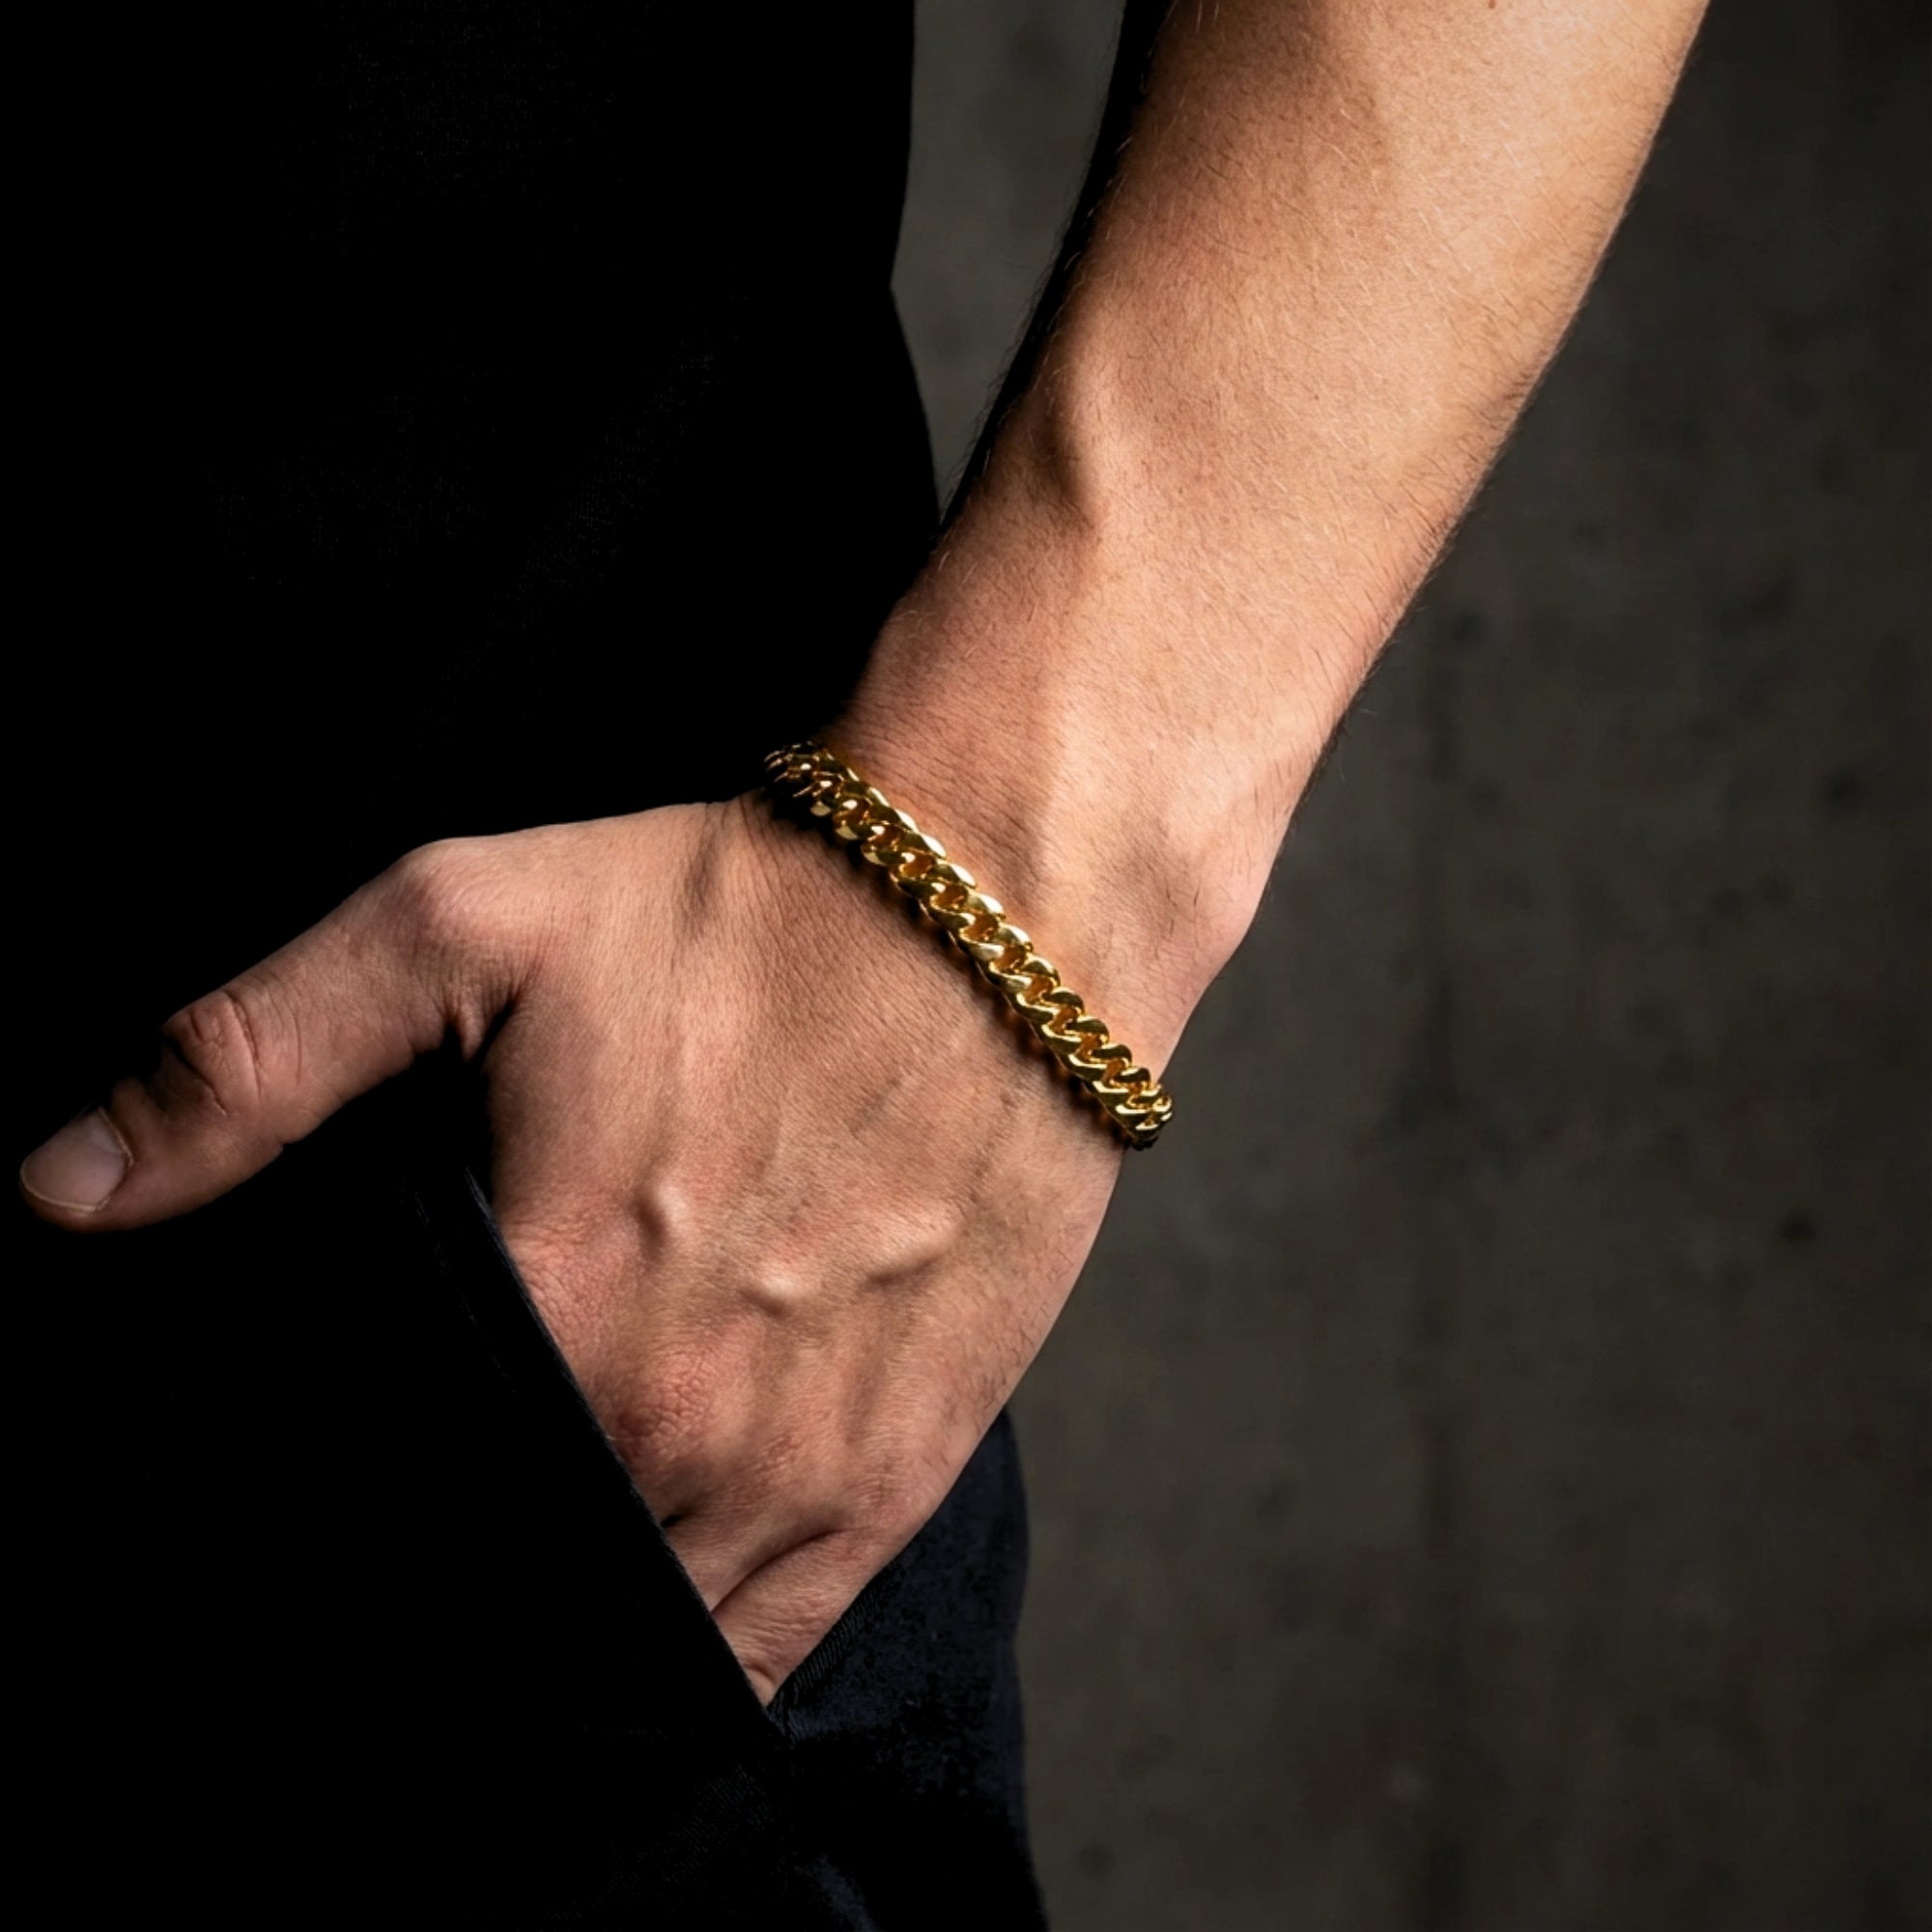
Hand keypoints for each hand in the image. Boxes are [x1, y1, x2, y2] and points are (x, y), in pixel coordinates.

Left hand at [19, 792, 1137, 1699]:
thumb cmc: (736, 911)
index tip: (269, 1531)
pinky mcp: (901, 1471)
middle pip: (502, 1596)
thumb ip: (252, 1058)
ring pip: (631, 1645)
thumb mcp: (466, 923)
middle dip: (431, 1586)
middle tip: (405, 1541)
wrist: (997, 912)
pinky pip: (769, 1647)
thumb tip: (59, 1190)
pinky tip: (633, 1640)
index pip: (376, 1513)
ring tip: (501, 1595)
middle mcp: (676, 1431)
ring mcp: (801, 1470)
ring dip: (554, 1642)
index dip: (305, 1540)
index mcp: (554, 1318)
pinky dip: (686, 1667)